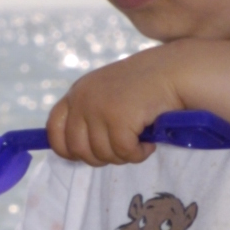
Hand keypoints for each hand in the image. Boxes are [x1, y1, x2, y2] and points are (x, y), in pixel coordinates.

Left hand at [46, 50, 181, 166]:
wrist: (175, 71)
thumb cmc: (146, 88)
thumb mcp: (107, 96)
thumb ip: (89, 117)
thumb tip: (76, 153)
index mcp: (77, 93)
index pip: (54, 130)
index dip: (67, 149)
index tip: (87, 154)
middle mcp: (82, 99)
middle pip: (78, 150)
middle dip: (102, 157)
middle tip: (123, 149)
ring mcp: (98, 108)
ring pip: (102, 155)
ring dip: (124, 155)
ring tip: (139, 141)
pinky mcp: (118, 118)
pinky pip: (124, 153)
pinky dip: (139, 154)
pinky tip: (149, 143)